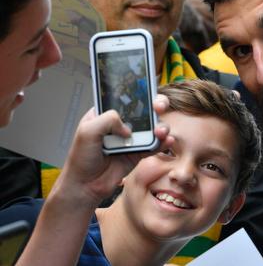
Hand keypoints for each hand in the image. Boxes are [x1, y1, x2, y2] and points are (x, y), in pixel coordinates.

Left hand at [54, 94, 174, 205]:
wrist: (85, 186)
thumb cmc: (81, 158)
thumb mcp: (87, 131)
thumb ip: (107, 120)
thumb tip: (128, 127)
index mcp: (106, 114)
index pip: (126, 98)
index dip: (138, 92)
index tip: (147, 91)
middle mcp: (122, 124)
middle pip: (145, 109)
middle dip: (156, 105)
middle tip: (159, 107)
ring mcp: (132, 138)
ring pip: (154, 126)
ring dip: (162, 126)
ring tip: (161, 132)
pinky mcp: (139, 153)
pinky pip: (155, 145)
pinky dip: (164, 142)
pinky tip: (167, 141)